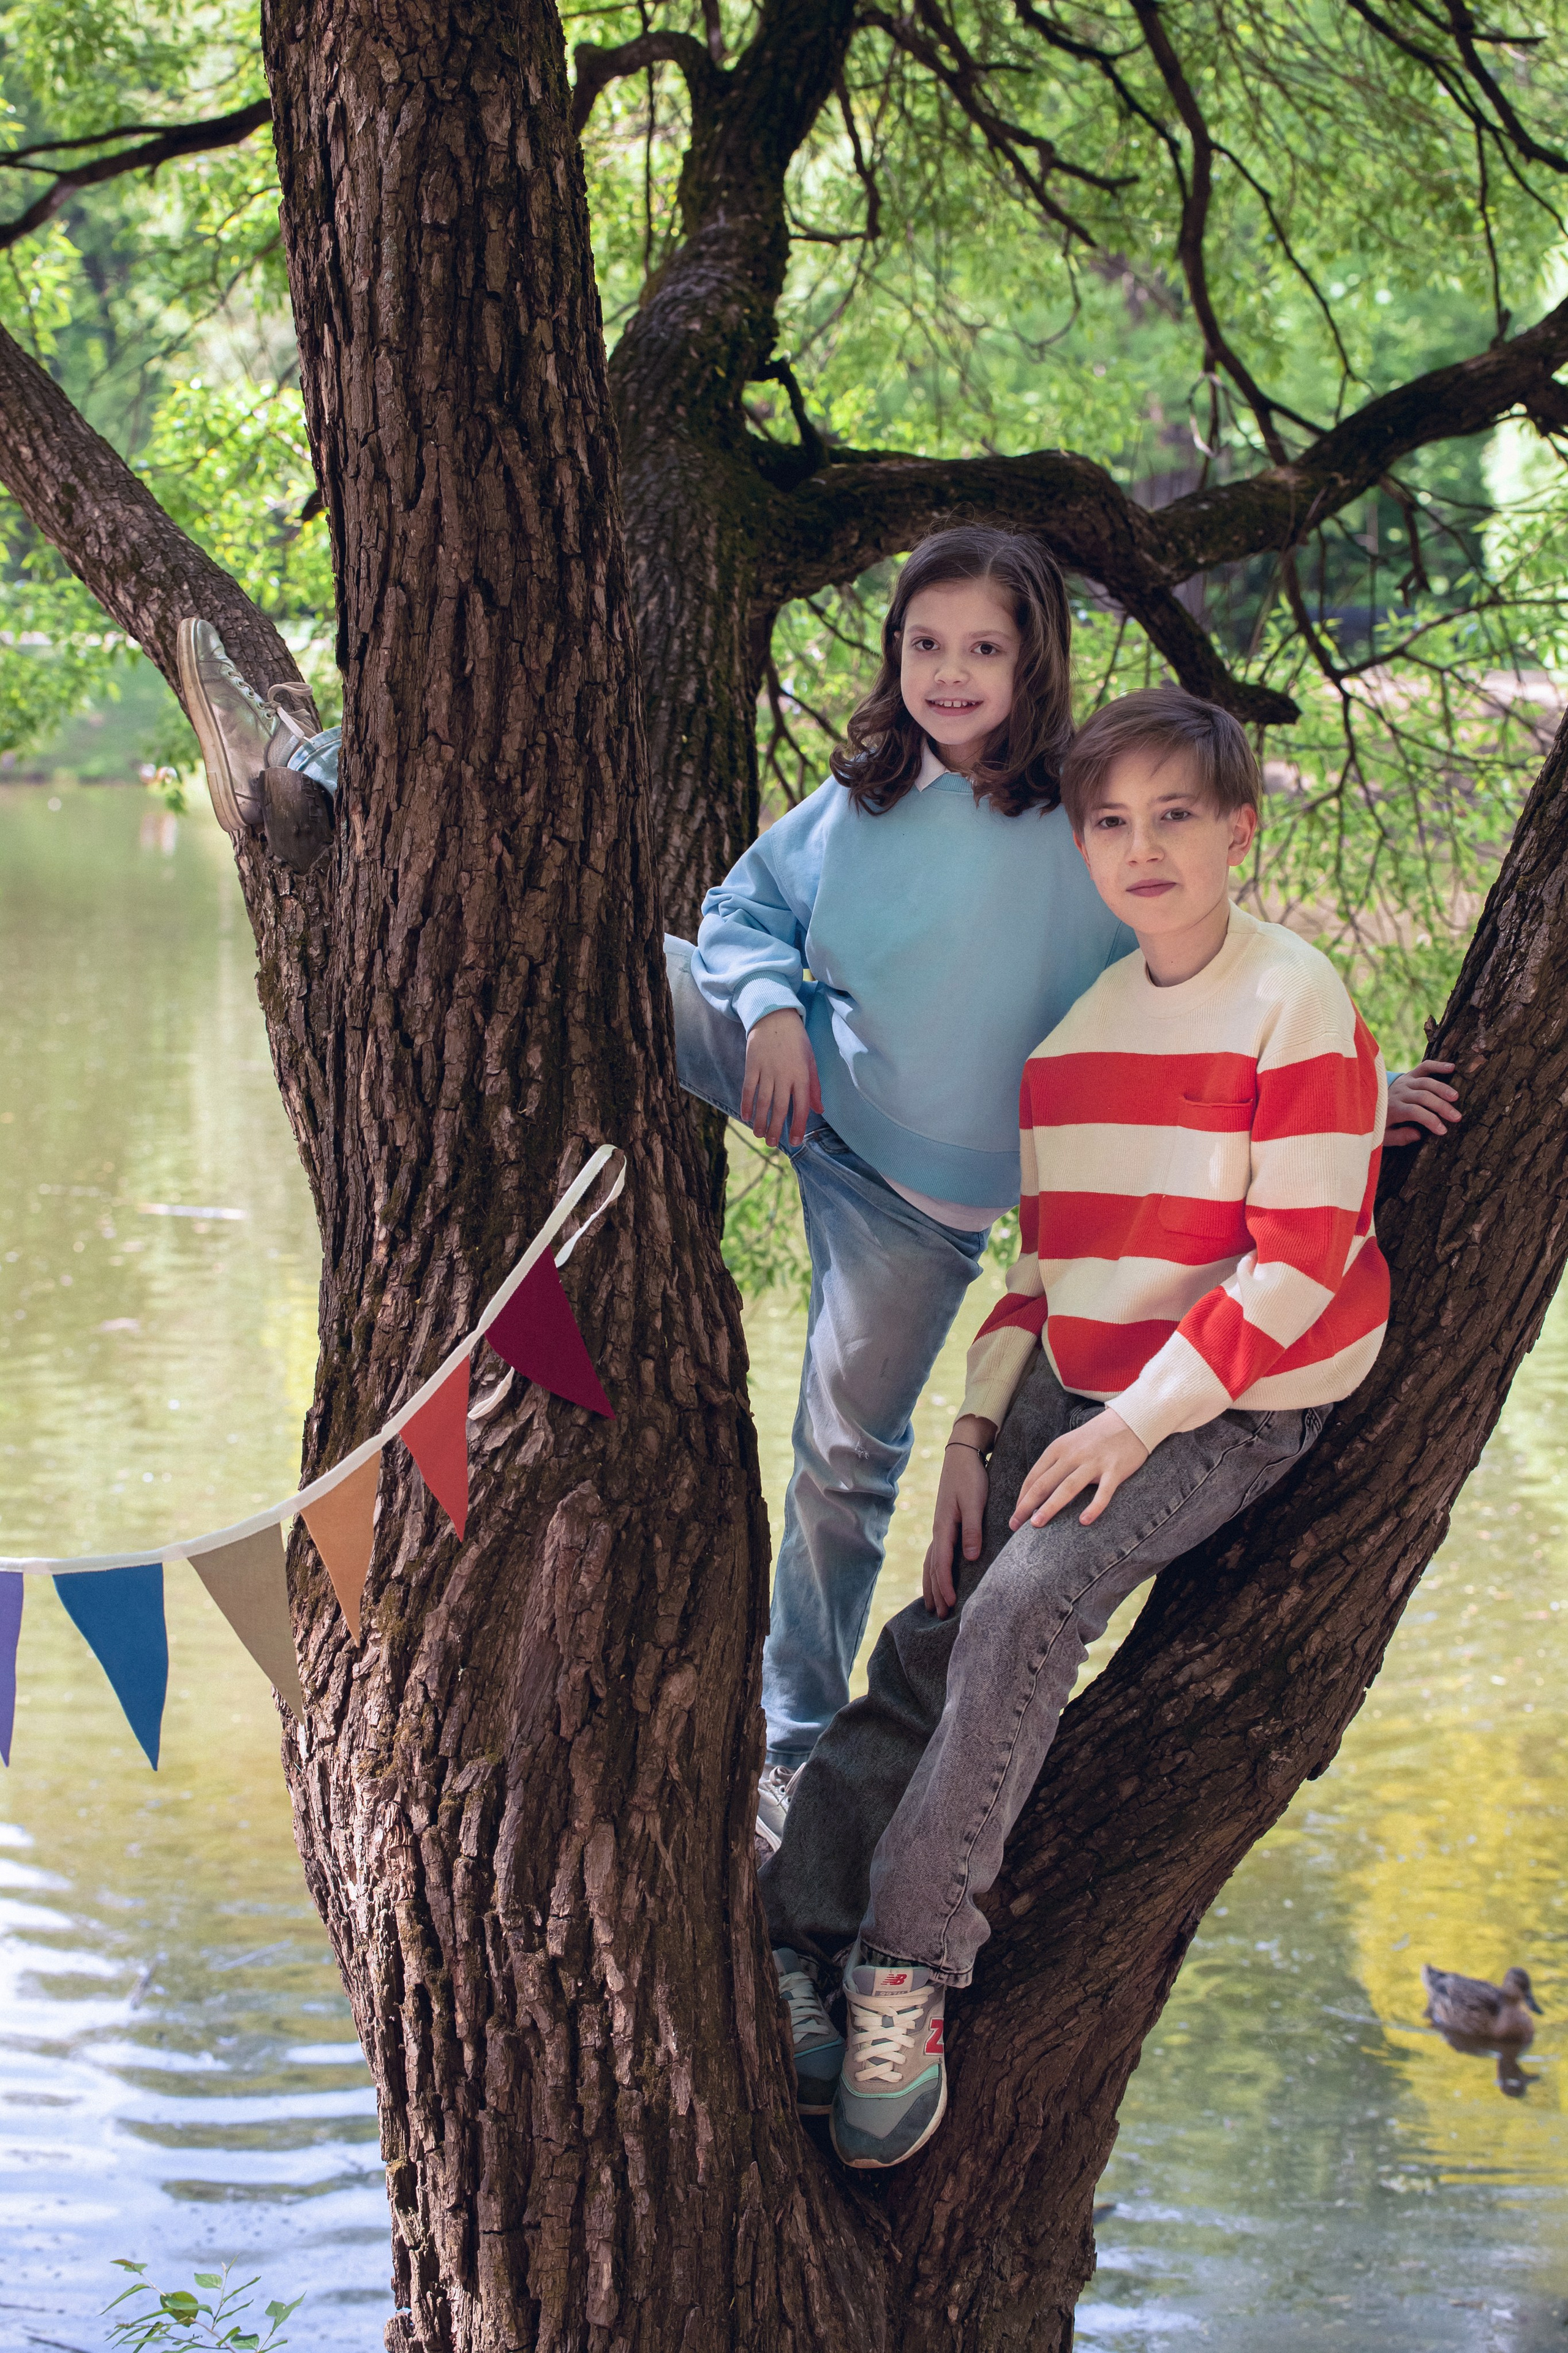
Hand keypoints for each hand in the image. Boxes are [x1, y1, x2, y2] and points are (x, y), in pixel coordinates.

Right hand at [741, 1008, 822, 1146]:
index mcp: (802, 1075)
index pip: (801, 1107)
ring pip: (763, 1102)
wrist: (774, 1016)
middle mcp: (784, 1075)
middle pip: (780, 1108)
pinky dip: (746, 1103)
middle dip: (777, 1128)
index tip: (796, 1141)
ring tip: (760, 1135)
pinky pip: (748, 1088)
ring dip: (761, 1121)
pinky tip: (746, 1116)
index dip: (799, 1126)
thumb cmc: (796, 1041)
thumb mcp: (811, 1061)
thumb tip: (820, 1110)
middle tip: (773, 1144)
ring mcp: (767, 1070)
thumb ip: (814, 1087)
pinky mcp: (752, 1065)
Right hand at [923, 1418, 994, 1617]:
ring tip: (932, 1603)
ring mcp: (940, 1526)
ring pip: (931, 1561)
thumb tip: (969, 1557)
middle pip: (933, 1566)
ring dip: (931, 1583)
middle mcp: (939, 1529)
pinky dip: (934, 1569)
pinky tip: (937, 1575)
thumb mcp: (975, 1502)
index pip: (942, 1563)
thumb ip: (972, 1529)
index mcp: (945, 1527)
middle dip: (935, 1591)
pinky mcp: (945, 1522)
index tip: (948, 1605)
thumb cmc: (971, 1477)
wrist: (962, 1455)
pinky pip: (936, 1553)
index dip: (944, 1585)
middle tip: (939, 1615)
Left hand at [1009, 1407, 1147, 1531]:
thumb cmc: (1096, 1437)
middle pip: (1044, 1484)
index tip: (1015, 1516)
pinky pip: (1103, 1492)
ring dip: (1050, 1507)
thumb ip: (1055, 1464)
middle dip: (1027, 1506)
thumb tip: (1037, 1491)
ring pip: (1067, 1488)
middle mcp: (1073, 1455)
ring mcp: (1094, 1462)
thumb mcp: (1070, 1444)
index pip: (1034, 1477)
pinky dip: (1093, 1507)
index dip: (1022, 1498)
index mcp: (1058, 1449)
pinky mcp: (1115, 1470)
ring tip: (1036, 1524)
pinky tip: (1084, 1521)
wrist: (1131, 1420)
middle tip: (1015, 1525)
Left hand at [1385, 1059, 1459, 1147]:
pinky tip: (1451, 1067)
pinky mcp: (1410, 1074)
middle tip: (1456, 1117)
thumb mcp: (1384, 1135)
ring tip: (1456, 1097)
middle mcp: (1400, 1093)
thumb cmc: (1382, 1122)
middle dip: (1441, 1106)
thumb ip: (1399, 1137)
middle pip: (1423, 1096)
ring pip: (1426, 1082)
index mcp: (1393, 1108)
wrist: (1371, 1102)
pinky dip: (1437, 1065)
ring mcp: (1406, 1082)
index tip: (1443, 1130)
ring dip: (1442, 1088)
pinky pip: (1424, 1067)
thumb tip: (1418, 1135)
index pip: (1414, 1112)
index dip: (1430, 1120)